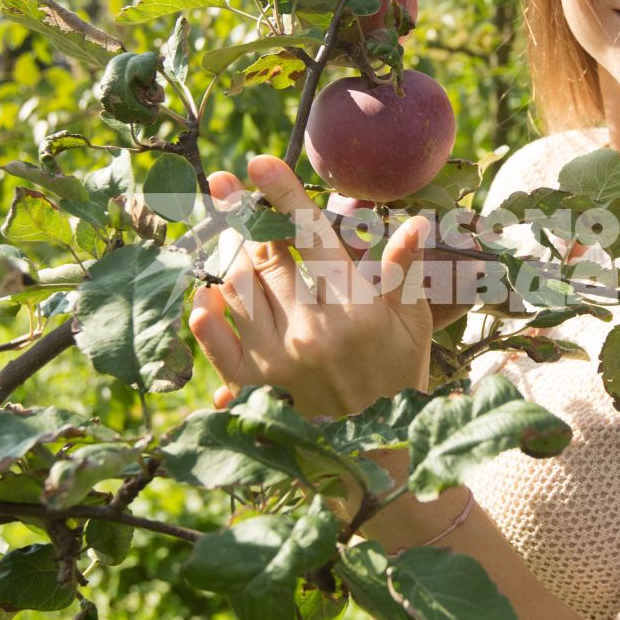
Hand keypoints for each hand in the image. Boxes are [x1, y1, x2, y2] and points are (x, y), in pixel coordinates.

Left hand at [187, 154, 436, 420]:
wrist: (379, 455)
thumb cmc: (400, 382)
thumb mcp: (414, 328)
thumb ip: (405, 274)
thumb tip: (415, 224)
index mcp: (354, 307)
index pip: (310, 235)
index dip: (281, 194)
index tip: (258, 163)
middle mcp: (310, 328)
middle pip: (263, 254)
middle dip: (239, 212)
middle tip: (220, 184)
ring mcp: (278, 358)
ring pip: (237, 288)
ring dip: (227, 255)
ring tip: (224, 234)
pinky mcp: (257, 386)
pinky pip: (219, 343)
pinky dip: (208, 317)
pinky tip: (205, 296)